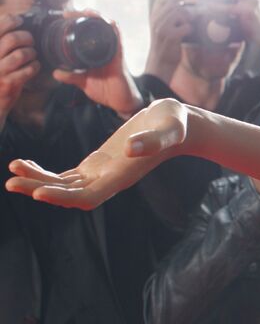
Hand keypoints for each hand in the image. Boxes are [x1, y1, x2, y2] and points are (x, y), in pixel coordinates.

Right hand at [0, 13, 39, 124]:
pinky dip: (35, 66)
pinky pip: (28, 70)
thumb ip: (1, 40)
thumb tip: (14, 20)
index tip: (20, 20)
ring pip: (21, 54)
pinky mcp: (9, 82)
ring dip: (31, 52)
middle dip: (26, 37)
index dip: (12, 20)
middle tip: (30, 40)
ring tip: (31, 54)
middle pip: (12, 39)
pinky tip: (33, 66)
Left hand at [6, 98, 188, 208]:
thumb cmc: (174, 125)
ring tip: (13, 168)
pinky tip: (27, 164)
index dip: (62, 198)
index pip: (88, 197)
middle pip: (70, 195)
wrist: (178, 125)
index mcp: (122, 176)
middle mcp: (109, 180)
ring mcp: (102, 174)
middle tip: (11, 181)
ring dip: (37, 181)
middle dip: (39, 189)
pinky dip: (45, 173)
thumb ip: (152, 140)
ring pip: (64, 186)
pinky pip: (66, 176)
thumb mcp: (168, 129)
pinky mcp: (97, 164)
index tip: (38, 193)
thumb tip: (131, 148)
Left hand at [52, 11, 143, 117]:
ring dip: (99, 19)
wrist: (120, 102)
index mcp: (94, 53)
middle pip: (97, 26)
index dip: (77, 22)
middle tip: (72, 12)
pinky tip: (109, 23)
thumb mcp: (83, 83)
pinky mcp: (119, 58)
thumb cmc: (106, 90)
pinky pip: (118, 41)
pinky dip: (114, 31)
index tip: (65, 16)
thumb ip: (71, 77)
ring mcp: (112, 52)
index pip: (86, 32)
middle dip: (85, 15)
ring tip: (89, 12)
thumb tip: (55, 73)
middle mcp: (103, 49)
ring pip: (107, 29)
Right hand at [144, 0, 191, 81]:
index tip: (183, 2)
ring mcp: (162, 28)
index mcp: (154, 17)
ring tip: (185, 29)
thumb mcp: (162, 28)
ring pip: (180, 13)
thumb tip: (185, 4)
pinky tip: (185, 36)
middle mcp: (156, 20)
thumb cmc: (165, 45)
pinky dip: (189, 30)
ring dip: (187, 20)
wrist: (160, 63)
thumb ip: (168, 16)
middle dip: (185, 11)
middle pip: (174, 5)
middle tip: (188, 20)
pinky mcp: (170, 36)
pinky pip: (186, 26)